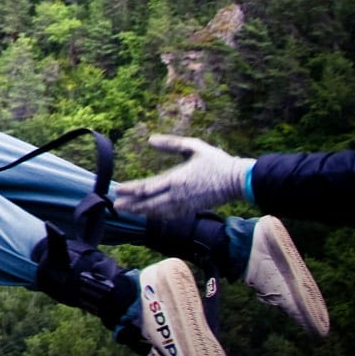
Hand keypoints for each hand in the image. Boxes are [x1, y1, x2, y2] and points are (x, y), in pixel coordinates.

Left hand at [113, 134, 254, 217]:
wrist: (239, 181)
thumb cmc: (217, 161)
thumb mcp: (194, 146)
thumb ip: (171, 144)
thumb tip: (151, 140)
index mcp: (177, 178)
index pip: (149, 187)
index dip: (132, 189)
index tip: (118, 189)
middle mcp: (178, 194)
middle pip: (150, 202)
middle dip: (132, 204)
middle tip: (115, 206)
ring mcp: (185, 204)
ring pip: (158, 211)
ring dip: (141, 211)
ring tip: (127, 211)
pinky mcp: (192, 209)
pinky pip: (170, 215)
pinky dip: (157, 215)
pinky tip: (148, 215)